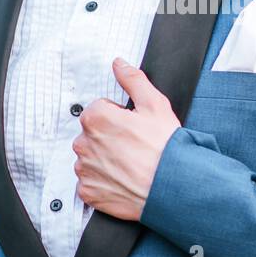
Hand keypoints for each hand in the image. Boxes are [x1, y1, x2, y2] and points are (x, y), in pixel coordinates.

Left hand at [72, 58, 181, 221]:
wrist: (172, 187)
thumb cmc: (164, 148)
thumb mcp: (154, 104)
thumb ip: (133, 80)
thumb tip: (119, 64)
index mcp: (95, 118)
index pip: (100, 110)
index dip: (120, 117)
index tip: (134, 128)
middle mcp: (83, 143)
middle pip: (93, 134)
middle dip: (109, 138)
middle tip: (134, 147)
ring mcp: (85, 169)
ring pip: (90, 158)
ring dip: (105, 160)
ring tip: (130, 165)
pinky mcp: (87, 192)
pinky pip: (90, 183)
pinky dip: (103, 182)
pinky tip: (122, 180)